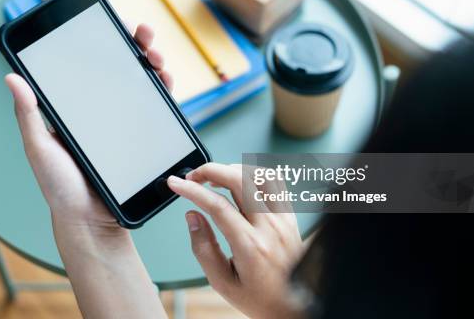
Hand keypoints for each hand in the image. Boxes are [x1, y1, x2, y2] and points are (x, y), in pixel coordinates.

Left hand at [5, 24, 172, 231]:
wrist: (90, 221)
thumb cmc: (59, 187)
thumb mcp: (39, 149)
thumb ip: (28, 115)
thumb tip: (11, 78)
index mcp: (75, 109)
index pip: (90, 68)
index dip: (102, 43)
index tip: (110, 24)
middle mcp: (101, 111)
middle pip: (122, 70)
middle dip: (136, 46)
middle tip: (143, 34)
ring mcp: (124, 123)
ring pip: (142, 85)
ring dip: (153, 64)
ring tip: (156, 56)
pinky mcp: (142, 138)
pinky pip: (155, 110)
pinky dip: (163, 92)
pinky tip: (164, 81)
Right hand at [167, 163, 303, 318]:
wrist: (297, 307)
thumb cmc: (261, 298)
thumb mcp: (222, 282)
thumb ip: (203, 247)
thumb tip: (193, 215)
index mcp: (250, 246)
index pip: (217, 205)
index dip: (192, 190)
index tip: (176, 184)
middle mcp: (270, 227)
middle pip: (239, 180)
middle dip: (211, 170)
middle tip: (194, 177)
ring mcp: (283, 219)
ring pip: (260, 175)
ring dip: (233, 169)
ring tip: (216, 179)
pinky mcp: (291, 217)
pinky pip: (276, 183)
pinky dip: (254, 175)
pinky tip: (241, 182)